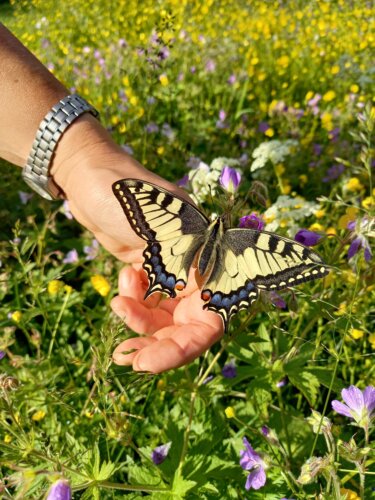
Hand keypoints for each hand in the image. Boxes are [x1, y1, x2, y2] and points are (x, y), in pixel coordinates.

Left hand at [52, 116, 222, 371]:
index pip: (208, 320)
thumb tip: (207, 296)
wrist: (90, 178)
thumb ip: (188, 257)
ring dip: (139, 324)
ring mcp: (171, 276)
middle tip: (127, 358)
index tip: (148, 363)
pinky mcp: (148, 277)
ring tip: (118, 304)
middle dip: (157, 344)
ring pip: (162, 321)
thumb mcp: (160, 223)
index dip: (183, 348)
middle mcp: (196, 273)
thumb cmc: (126, 193)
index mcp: (210, 260)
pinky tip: (124, 279)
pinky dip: (130, 304)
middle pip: (185, 327)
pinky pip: (143, 307)